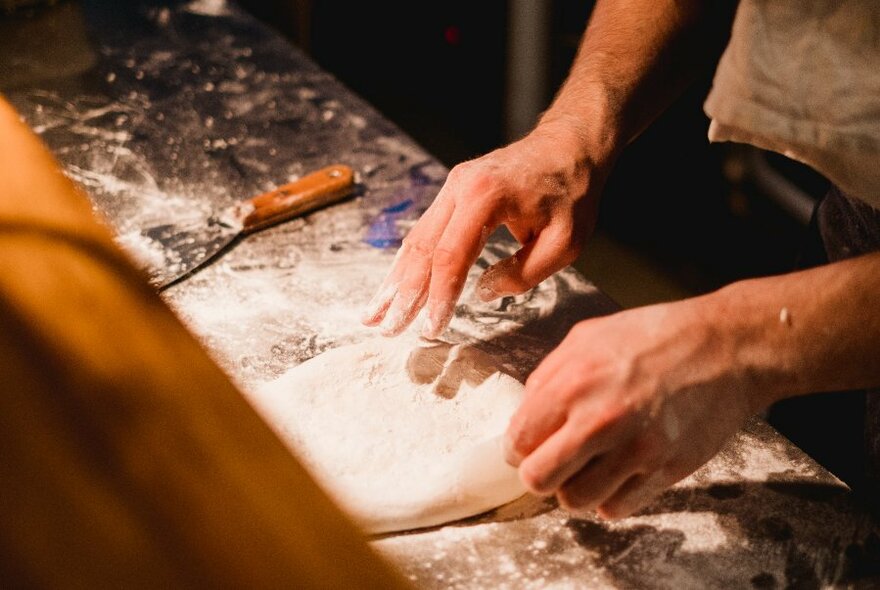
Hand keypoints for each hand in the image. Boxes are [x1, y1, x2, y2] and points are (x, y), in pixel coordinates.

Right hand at [361, 123, 605, 337]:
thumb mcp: (565, 242)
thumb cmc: (572, 193)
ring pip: (416, 240)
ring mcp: (452, 187)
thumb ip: (523, 273)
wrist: (569, 145)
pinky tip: (394, 286)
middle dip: (404, 294)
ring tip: (376, 314)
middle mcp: (460, 187)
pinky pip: (424, 232)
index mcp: (486, 197)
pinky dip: (408, 263)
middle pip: (422, 248)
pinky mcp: (452, 193)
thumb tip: (482, 292)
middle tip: (388, 329)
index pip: (451, 256)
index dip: (439, 296)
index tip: (431, 329)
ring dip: (395, 280)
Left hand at [504, 300, 757, 518]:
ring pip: (575, 501)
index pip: (519, 440)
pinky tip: (616, 474)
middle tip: (552, 462)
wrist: (725, 347)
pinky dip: (609, 498)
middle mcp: (600, 420)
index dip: (518, 447)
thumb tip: (526, 411)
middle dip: (539, 474)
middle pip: (538, 479)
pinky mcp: (664, 471)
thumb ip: (549, 375)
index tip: (527, 446)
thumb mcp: (588, 336)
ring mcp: (635, 450)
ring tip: (586, 467)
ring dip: (574, 489)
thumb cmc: (657, 336)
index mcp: (574, 383)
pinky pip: (616, 508)